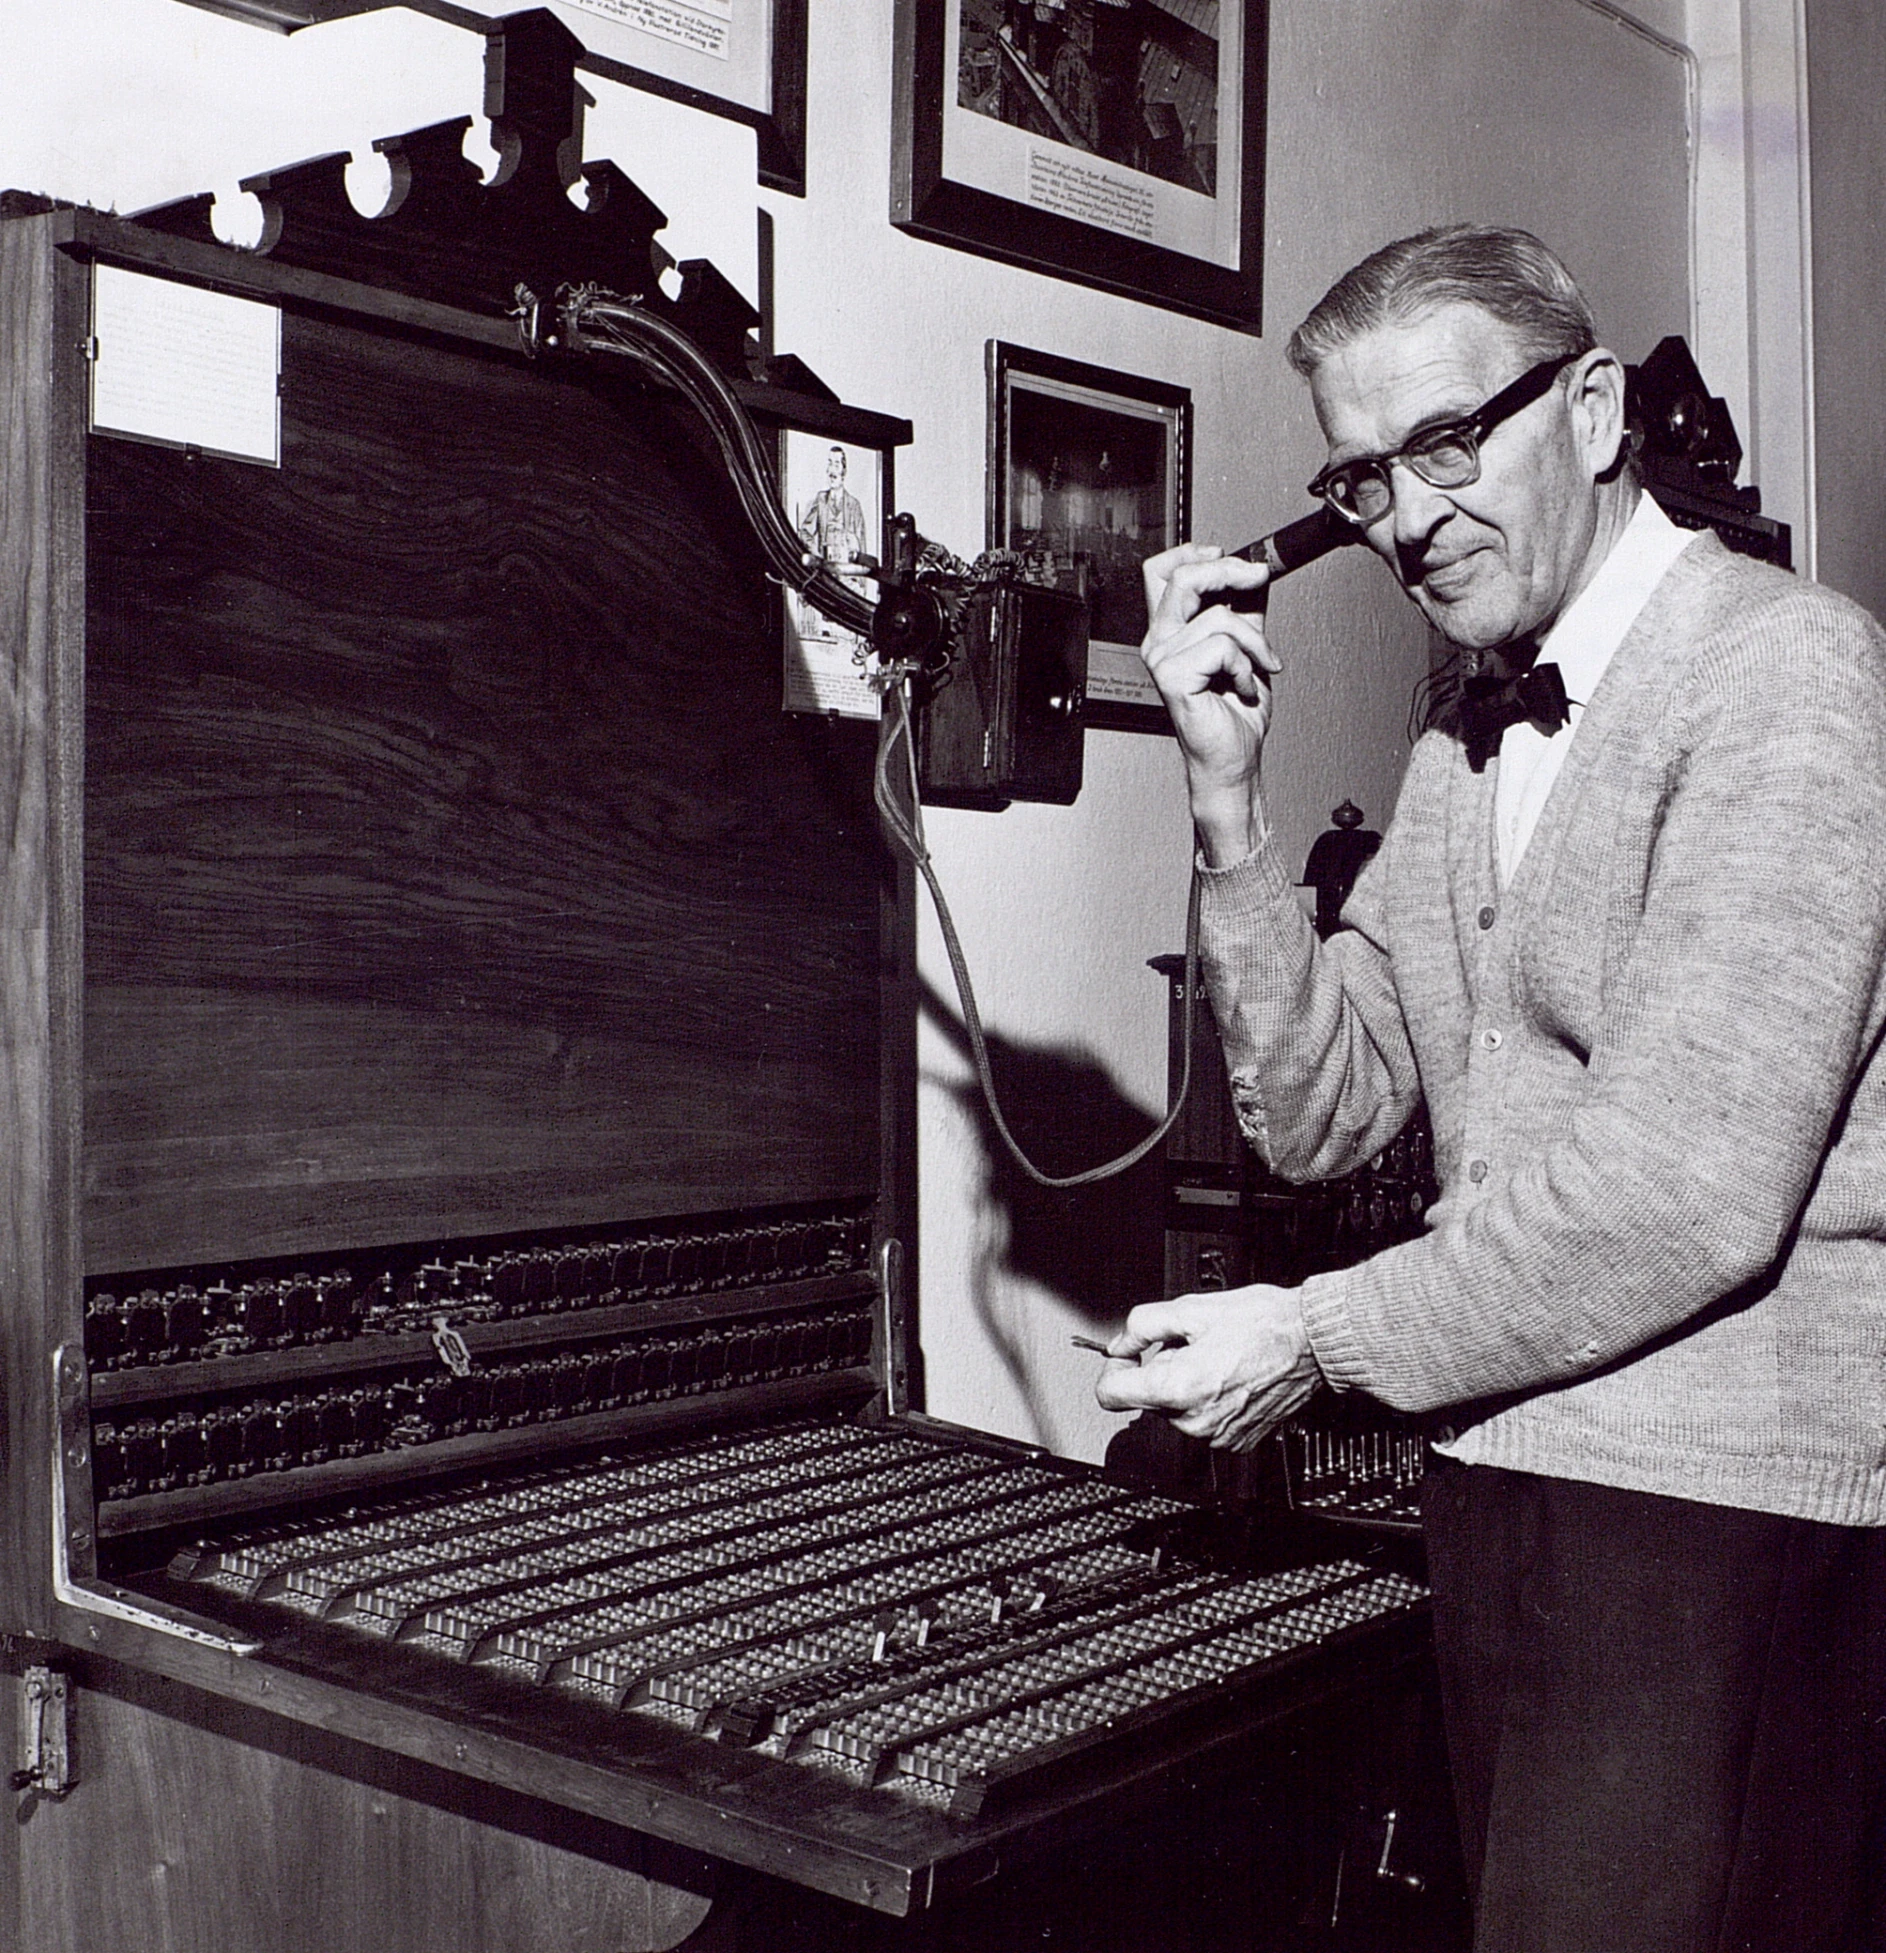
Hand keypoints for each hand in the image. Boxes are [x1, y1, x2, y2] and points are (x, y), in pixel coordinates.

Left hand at [1093, 1285, 1320, 1450]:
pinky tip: (1229, 1375)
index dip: (1114, 1367)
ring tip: (1216, 1357)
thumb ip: (1142, 1325)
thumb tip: (1122, 1342)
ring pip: (1175, 1409)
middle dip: (1161, 1369)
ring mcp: (1217, 1435)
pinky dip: (1208, 1398)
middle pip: (1147, 1399)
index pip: (1110, 1395)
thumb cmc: (1264, 1324)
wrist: (1313, 1342)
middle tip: (1191, 1344)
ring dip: (1185, 1383)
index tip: (1128, 1354)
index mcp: (1179, 1388)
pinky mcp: (1237, 1440)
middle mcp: (1195, 1421)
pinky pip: (1203, 1420)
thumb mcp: (1191, 1308)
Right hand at [1139, 543, 1278, 864]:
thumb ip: (1244, 611)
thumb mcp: (1246, 647)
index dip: (1193, 552)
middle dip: (1230, 571)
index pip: (1162, 571)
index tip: (1227, 555)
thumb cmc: (1235, 712)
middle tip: (1258, 578)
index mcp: (1170, 630)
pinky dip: (1244, 666)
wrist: (1233, 756)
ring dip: (1253, 644)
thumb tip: (1253, 573)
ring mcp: (1162, 659)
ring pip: (1219, 617)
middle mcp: (1159, 641)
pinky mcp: (1173, 677)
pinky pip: (1221, 647)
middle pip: (1184, 577)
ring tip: (1258, 669)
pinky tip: (1242, 686)